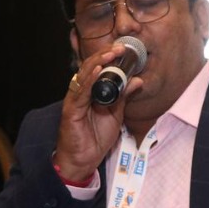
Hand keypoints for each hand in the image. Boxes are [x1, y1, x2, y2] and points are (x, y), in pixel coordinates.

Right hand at [55, 42, 141, 181]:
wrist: (83, 161)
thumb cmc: (95, 138)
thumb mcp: (115, 114)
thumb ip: (123, 97)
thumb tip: (137, 80)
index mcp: (91, 92)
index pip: (98, 68)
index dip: (109, 56)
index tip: (124, 49)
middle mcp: (81, 92)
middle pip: (90, 67)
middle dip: (105, 54)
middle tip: (120, 47)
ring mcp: (75, 100)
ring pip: (84, 75)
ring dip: (98, 62)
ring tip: (111, 53)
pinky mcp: (71, 110)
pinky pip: (81, 92)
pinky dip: (89, 79)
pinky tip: (98, 70)